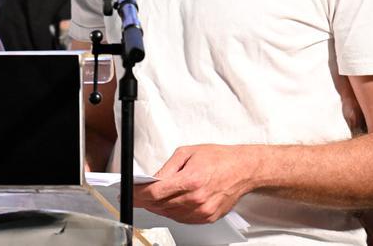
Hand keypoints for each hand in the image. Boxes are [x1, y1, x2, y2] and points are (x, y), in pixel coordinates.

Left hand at [133, 144, 255, 223]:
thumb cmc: (219, 158)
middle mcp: (196, 199)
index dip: (138, 195)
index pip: (155, 193)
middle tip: (136, 196)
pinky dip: (172, 212)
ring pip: (170, 214)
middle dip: (145, 201)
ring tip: (150, 199)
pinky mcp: (207, 217)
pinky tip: (169, 204)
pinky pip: (183, 219)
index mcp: (190, 180)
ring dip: (157, 207)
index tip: (128, 194)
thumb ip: (167, 168)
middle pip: (160, 205)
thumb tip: (152, 180)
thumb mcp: (188, 153)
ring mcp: (202, 211)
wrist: (243, 169)